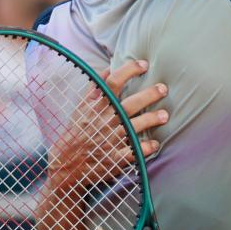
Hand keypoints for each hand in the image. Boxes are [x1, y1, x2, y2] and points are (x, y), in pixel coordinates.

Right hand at [48, 60, 168, 188]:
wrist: (66, 164)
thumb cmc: (76, 132)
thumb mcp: (80, 108)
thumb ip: (95, 88)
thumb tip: (109, 68)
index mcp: (95, 106)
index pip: (112, 82)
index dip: (129, 70)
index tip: (144, 64)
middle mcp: (104, 121)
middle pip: (130, 103)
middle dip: (150, 94)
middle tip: (163, 88)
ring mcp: (110, 139)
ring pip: (135, 126)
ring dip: (152, 119)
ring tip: (164, 115)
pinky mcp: (114, 158)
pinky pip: (135, 151)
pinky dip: (147, 147)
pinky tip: (155, 143)